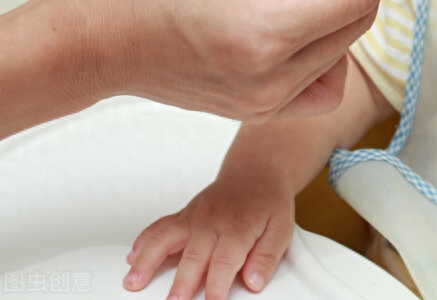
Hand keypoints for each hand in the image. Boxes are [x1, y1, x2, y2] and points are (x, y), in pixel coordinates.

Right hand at [105, 0, 419, 119]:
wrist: (101, 41)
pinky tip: (305, 23)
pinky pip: (323, 80)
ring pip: (345, 47)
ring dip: (348, 5)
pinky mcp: (264, 110)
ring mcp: (269, 101)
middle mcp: (273, 77)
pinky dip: (329, 47)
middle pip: (358, 18)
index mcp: (265, 32)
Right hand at [123, 168, 293, 299]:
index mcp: (238, 228)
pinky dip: (144, 240)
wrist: (257, 171)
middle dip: (182, 282)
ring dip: (148, 260)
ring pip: (166, 237)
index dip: (216, 286)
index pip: (224, 263)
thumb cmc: (268, 202)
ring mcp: (195, 217)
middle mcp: (212, 222)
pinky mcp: (184, 214)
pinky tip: (132, 257)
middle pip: (193, 256)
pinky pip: (160, 226)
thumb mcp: (281, 229)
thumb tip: (254, 281)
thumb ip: (266, 257)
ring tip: (133, 282)